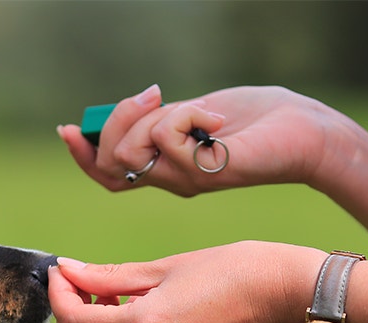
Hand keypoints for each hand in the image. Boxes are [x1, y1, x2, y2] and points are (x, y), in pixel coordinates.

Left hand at [48, 242, 325, 322]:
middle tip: (75, 286)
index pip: (75, 321)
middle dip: (65, 320)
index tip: (60, 270)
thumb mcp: (165, 267)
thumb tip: (68, 270)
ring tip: (101, 299)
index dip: (58, 293)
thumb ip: (109, 275)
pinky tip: (122, 314)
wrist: (284, 297)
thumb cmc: (231, 270)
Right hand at [59, 85, 331, 195]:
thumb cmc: (249, 121)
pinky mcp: (201, 173)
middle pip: (110, 163)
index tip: (67, 130)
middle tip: (152, 96)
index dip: (82, 156)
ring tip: (194, 110)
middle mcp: (167, 181)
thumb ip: (158, 120)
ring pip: (129, 153)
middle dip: (117, 121)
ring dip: (153, 118)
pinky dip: (188, 113)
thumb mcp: (191, 114)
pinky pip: (167, 137)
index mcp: (161, 168)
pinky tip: (216, 120)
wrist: (300, 132)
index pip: (107, 175)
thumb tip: (128, 111)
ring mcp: (183, 181)